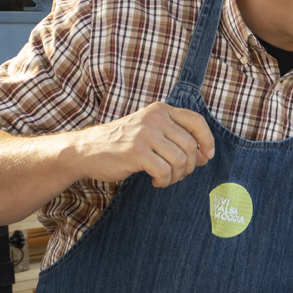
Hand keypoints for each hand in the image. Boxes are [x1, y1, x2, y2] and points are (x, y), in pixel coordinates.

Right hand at [72, 102, 214, 187]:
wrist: (86, 150)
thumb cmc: (121, 144)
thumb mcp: (149, 132)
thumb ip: (176, 139)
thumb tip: (204, 156)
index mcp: (160, 110)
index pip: (197, 121)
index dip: (207, 140)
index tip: (206, 156)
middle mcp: (154, 118)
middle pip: (190, 145)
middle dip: (189, 166)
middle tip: (177, 174)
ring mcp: (145, 134)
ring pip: (180, 160)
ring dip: (177, 175)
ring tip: (165, 178)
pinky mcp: (137, 152)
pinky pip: (164, 171)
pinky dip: (164, 181)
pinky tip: (155, 181)